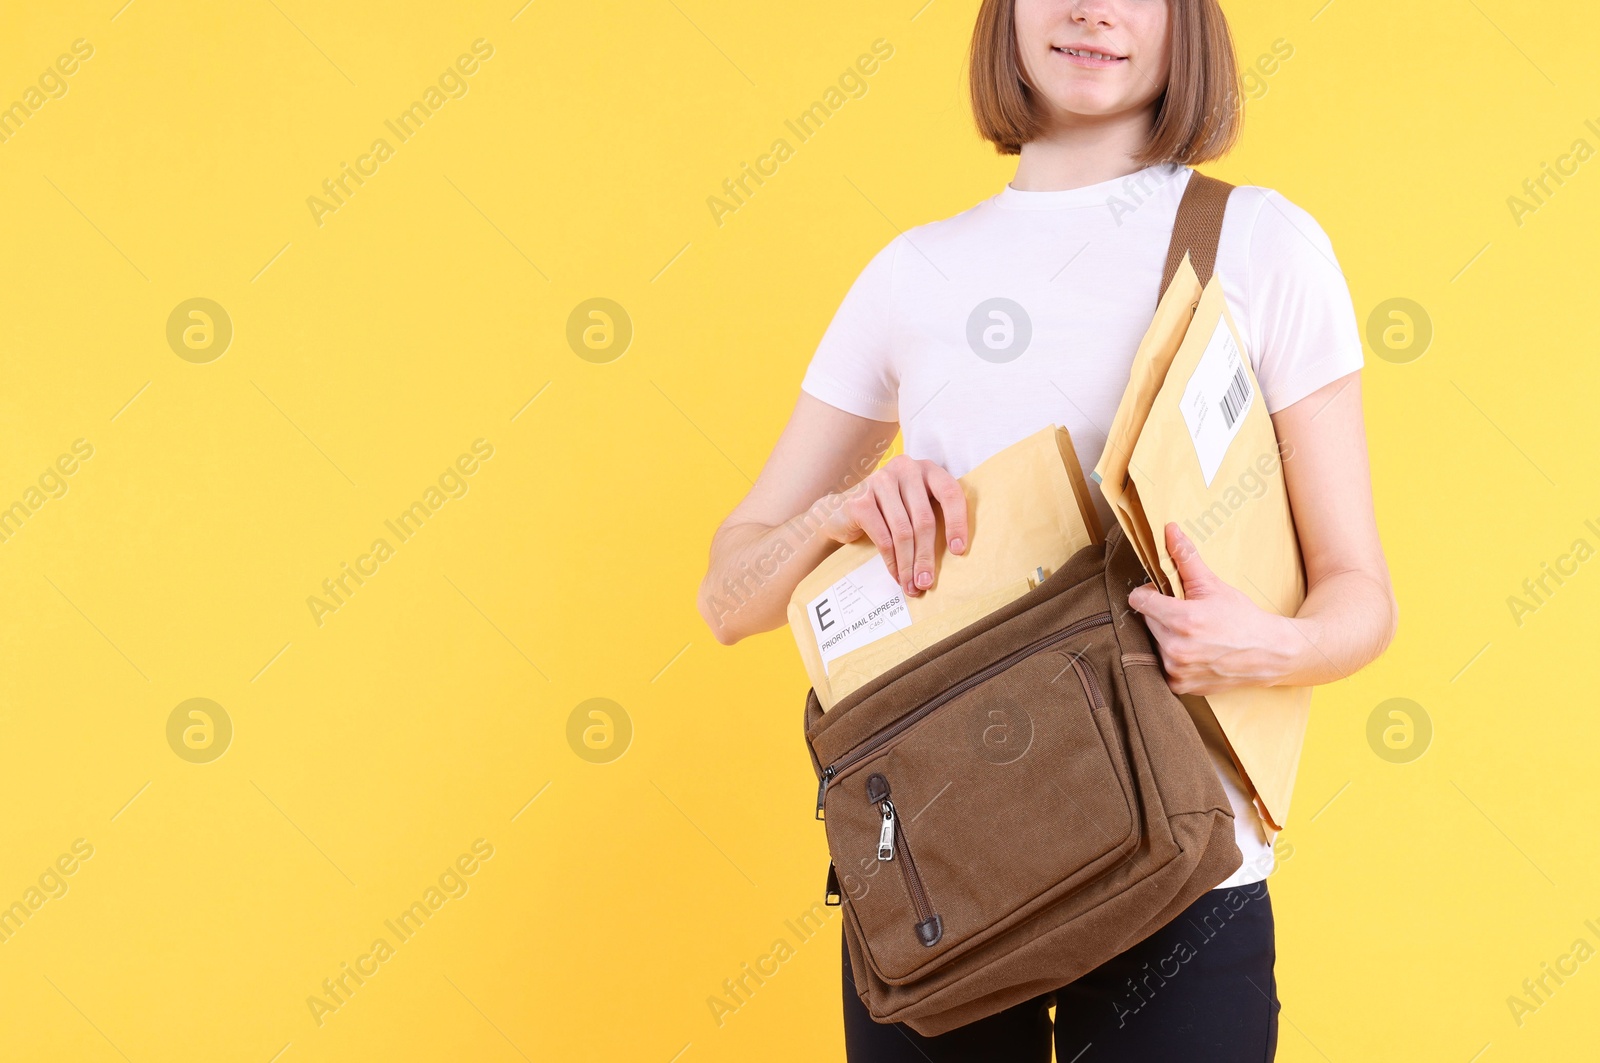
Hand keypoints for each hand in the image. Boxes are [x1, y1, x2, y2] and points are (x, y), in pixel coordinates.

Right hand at [819, 455, 967, 596]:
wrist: (841, 510)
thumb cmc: (888, 511)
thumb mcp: (915, 506)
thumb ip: (934, 517)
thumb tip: (956, 555)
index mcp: (927, 469)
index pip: (950, 493)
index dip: (957, 523)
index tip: (959, 551)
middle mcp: (905, 469)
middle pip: (924, 519)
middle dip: (927, 556)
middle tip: (928, 582)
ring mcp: (880, 482)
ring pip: (903, 532)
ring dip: (909, 564)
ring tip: (912, 585)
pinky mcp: (860, 501)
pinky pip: (883, 538)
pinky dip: (892, 561)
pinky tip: (896, 575)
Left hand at [1125, 522, 1295, 694]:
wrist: (1268, 653)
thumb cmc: (1242, 617)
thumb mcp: (1213, 585)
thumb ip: (1186, 558)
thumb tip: (1169, 529)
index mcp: (1182, 620)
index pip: (1138, 600)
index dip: (1149, 593)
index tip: (1163, 593)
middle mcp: (1175, 648)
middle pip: (1146, 621)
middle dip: (1161, 614)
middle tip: (1187, 613)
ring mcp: (1176, 670)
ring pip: (1153, 643)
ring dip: (1166, 636)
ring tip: (1193, 634)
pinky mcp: (1179, 686)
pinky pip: (1162, 666)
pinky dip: (1174, 659)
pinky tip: (1195, 652)